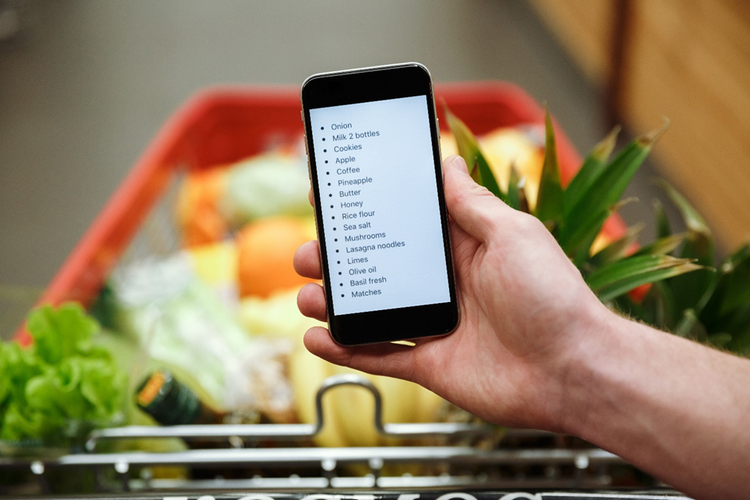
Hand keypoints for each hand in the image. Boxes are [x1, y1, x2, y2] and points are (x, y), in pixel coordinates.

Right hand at [294, 155, 609, 430]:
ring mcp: (436, 325)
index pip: (404, 224)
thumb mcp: (512, 233)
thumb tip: (446, 163)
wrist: (575, 370)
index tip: (332, 197)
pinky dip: (346, 350)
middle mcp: (445, 284)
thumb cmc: (553, 296)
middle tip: (308, 252)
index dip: (368, 212)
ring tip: (307, 295)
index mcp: (463, 247)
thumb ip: (471, 203)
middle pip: (379, 268)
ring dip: (335, 303)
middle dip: (340, 259)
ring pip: (372, 311)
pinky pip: (379, 356)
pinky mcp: (431, 364)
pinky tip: (318, 338)